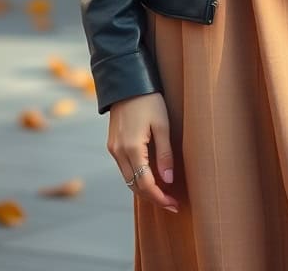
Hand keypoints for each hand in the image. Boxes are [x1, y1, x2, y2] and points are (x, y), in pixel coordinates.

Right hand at [107, 92, 177, 212]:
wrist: (128, 82)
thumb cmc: (149, 100)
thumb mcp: (162, 125)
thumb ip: (165, 154)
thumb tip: (168, 180)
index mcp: (132, 148)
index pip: (146, 184)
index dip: (160, 198)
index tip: (174, 205)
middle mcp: (118, 152)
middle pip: (135, 186)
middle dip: (153, 198)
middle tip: (171, 203)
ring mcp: (113, 149)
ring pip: (128, 179)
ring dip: (144, 189)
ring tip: (163, 193)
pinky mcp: (112, 144)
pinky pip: (124, 168)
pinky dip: (137, 176)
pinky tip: (150, 176)